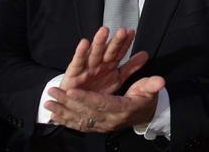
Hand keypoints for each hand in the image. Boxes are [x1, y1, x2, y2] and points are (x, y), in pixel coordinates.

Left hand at [46, 76, 164, 132]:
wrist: (145, 117)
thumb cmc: (146, 100)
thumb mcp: (150, 91)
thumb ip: (152, 86)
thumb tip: (160, 81)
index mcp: (122, 109)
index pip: (102, 104)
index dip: (87, 98)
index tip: (73, 91)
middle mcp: (110, 119)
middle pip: (86, 112)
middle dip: (68, 103)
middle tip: (53, 93)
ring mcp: (102, 125)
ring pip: (79, 119)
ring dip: (62, 111)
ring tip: (48, 103)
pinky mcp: (96, 126)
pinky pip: (79, 124)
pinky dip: (65, 120)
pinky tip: (53, 115)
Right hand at [60, 26, 147, 93]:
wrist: (78, 106)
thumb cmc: (97, 90)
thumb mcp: (117, 79)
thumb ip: (131, 67)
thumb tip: (145, 55)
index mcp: (109, 64)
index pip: (119, 51)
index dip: (125, 43)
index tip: (132, 32)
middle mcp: (99, 63)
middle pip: (108, 51)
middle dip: (115, 41)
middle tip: (122, 31)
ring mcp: (86, 68)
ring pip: (94, 54)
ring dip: (99, 42)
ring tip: (104, 31)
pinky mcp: (73, 75)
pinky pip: (77, 63)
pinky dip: (80, 53)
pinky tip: (84, 43)